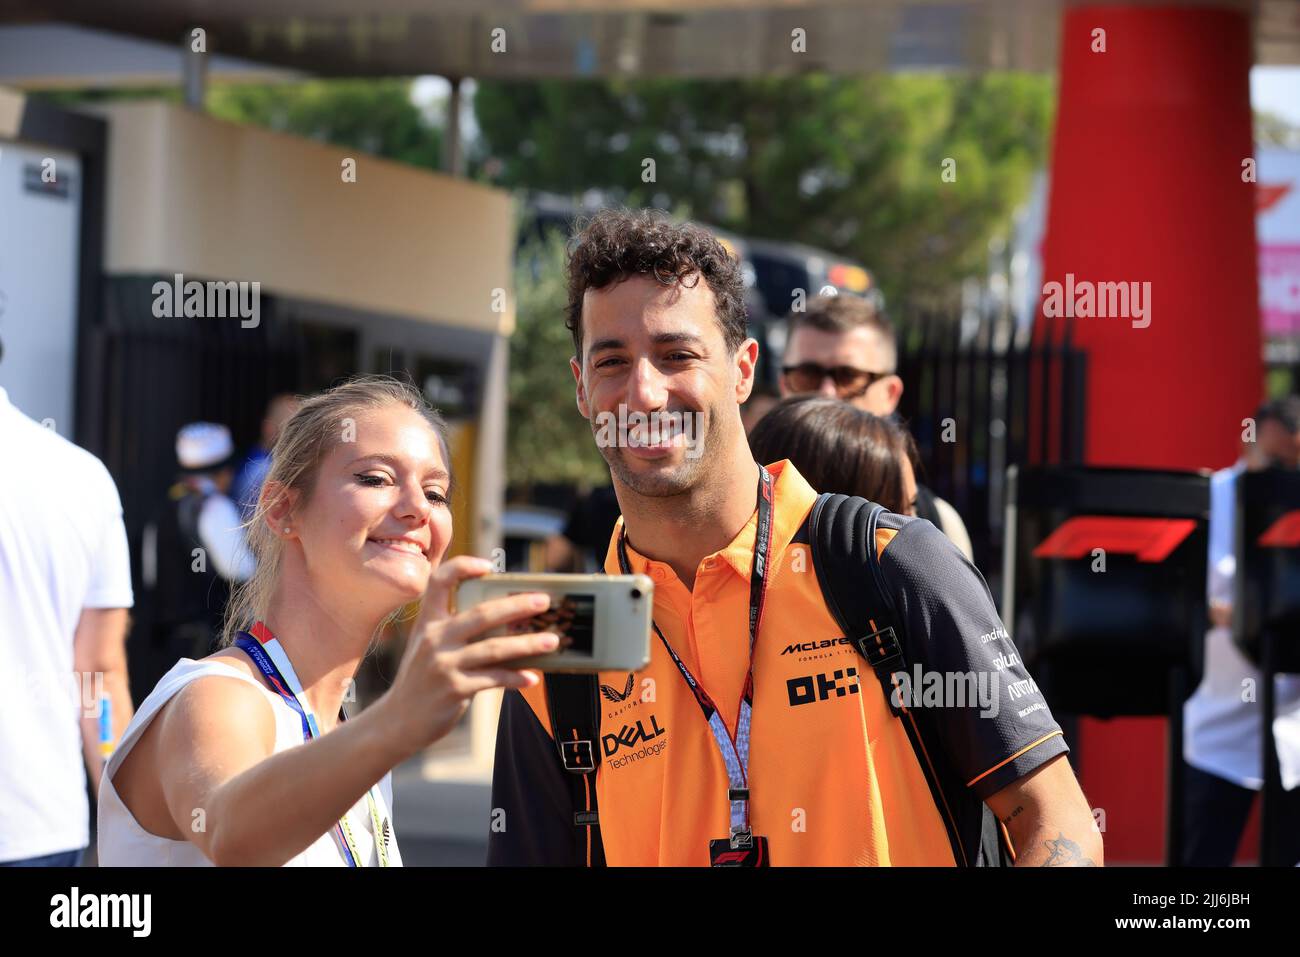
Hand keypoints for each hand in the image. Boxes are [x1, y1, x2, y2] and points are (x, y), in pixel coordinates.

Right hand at [380, 556, 557, 755]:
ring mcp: (443, 664)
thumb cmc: (422, 679)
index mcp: (427, 622)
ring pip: (494, 648)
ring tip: (552, 641)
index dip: (463, 567)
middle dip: (516, 606)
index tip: (488, 566)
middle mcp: (434, 639)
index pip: (439, 581)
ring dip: (527, 644)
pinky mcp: (454, 689)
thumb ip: (453, 629)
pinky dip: (515, 677)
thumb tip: (503, 620)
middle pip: (481, 614)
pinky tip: (532, 677)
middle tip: (543, 602)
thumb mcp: (427, 647)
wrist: (398, 721)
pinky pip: (494, 679)